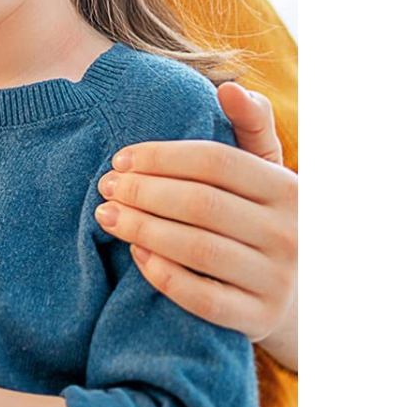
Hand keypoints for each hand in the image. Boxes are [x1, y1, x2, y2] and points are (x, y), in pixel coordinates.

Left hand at [94, 82, 296, 359]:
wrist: (301, 298)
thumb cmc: (265, 220)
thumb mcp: (269, 172)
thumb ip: (250, 127)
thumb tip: (229, 87)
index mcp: (289, 189)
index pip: (216, 161)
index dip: (161, 157)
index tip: (121, 158)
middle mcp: (290, 233)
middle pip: (200, 204)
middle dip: (143, 192)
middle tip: (105, 186)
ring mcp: (276, 279)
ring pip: (197, 249)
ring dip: (142, 229)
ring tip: (106, 215)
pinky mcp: (257, 319)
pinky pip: (201, 297)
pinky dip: (162, 273)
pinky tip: (135, 254)